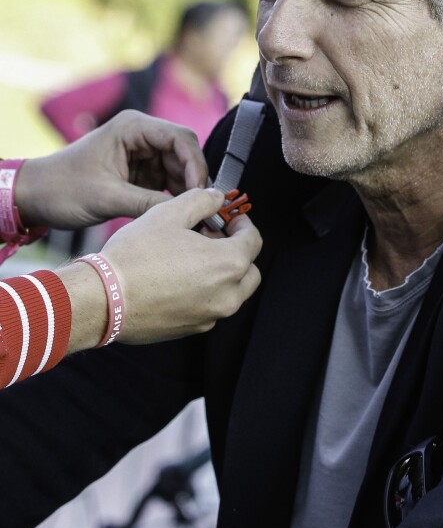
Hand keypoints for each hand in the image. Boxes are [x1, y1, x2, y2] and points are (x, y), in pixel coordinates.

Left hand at [14, 110, 207, 228]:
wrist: (36, 197)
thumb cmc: (63, 189)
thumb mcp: (108, 198)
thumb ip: (149, 203)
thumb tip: (187, 210)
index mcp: (133, 128)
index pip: (180, 138)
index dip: (195, 163)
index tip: (199, 191)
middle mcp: (141, 136)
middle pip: (184, 153)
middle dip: (193, 179)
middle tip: (200, 208)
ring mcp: (142, 154)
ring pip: (180, 169)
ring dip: (186, 190)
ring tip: (190, 214)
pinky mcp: (140, 172)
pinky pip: (167, 182)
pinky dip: (174, 197)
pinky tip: (178, 213)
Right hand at [98, 188, 261, 341]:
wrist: (102, 299)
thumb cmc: (134, 257)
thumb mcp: (169, 213)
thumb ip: (201, 201)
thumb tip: (215, 198)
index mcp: (228, 264)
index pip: (254, 240)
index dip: (242, 223)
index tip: (228, 218)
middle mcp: (227, 295)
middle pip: (249, 269)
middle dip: (236, 251)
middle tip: (211, 237)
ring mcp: (210, 316)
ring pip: (232, 291)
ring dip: (222, 273)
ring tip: (191, 257)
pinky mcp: (193, 329)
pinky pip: (210, 307)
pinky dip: (204, 292)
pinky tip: (178, 278)